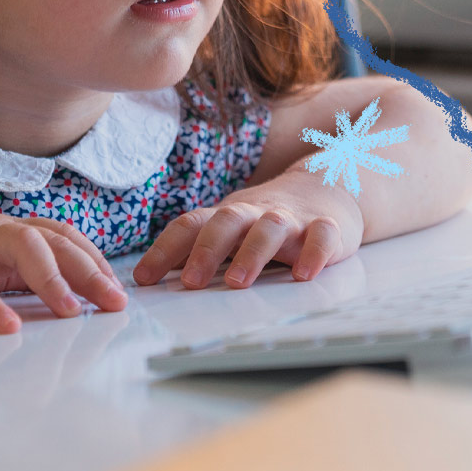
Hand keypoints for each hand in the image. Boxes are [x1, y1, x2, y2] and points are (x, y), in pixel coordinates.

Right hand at [0, 213, 128, 333]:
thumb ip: (23, 281)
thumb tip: (70, 305)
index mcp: (9, 233)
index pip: (63, 236)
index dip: (93, 260)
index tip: (118, 291)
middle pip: (53, 240)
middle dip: (89, 270)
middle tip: (114, 303)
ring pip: (21, 246)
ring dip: (52, 278)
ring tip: (71, 312)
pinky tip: (7, 328)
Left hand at [131, 177, 364, 288]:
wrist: (328, 188)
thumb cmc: (266, 219)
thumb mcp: (230, 231)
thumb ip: (196, 250)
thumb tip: (148, 279)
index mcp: (227, 216)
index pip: (190, 225)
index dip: (164, 250)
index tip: (143, 279)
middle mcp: (256, 213)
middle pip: (227, 221)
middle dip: (207, 251)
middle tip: (191, 282)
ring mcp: (292, 219)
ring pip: (270, 227)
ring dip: (253, 252)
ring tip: (238, 282)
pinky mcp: (328, 227)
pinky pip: (322, 236)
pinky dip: (314, 253)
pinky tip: (304, 274)